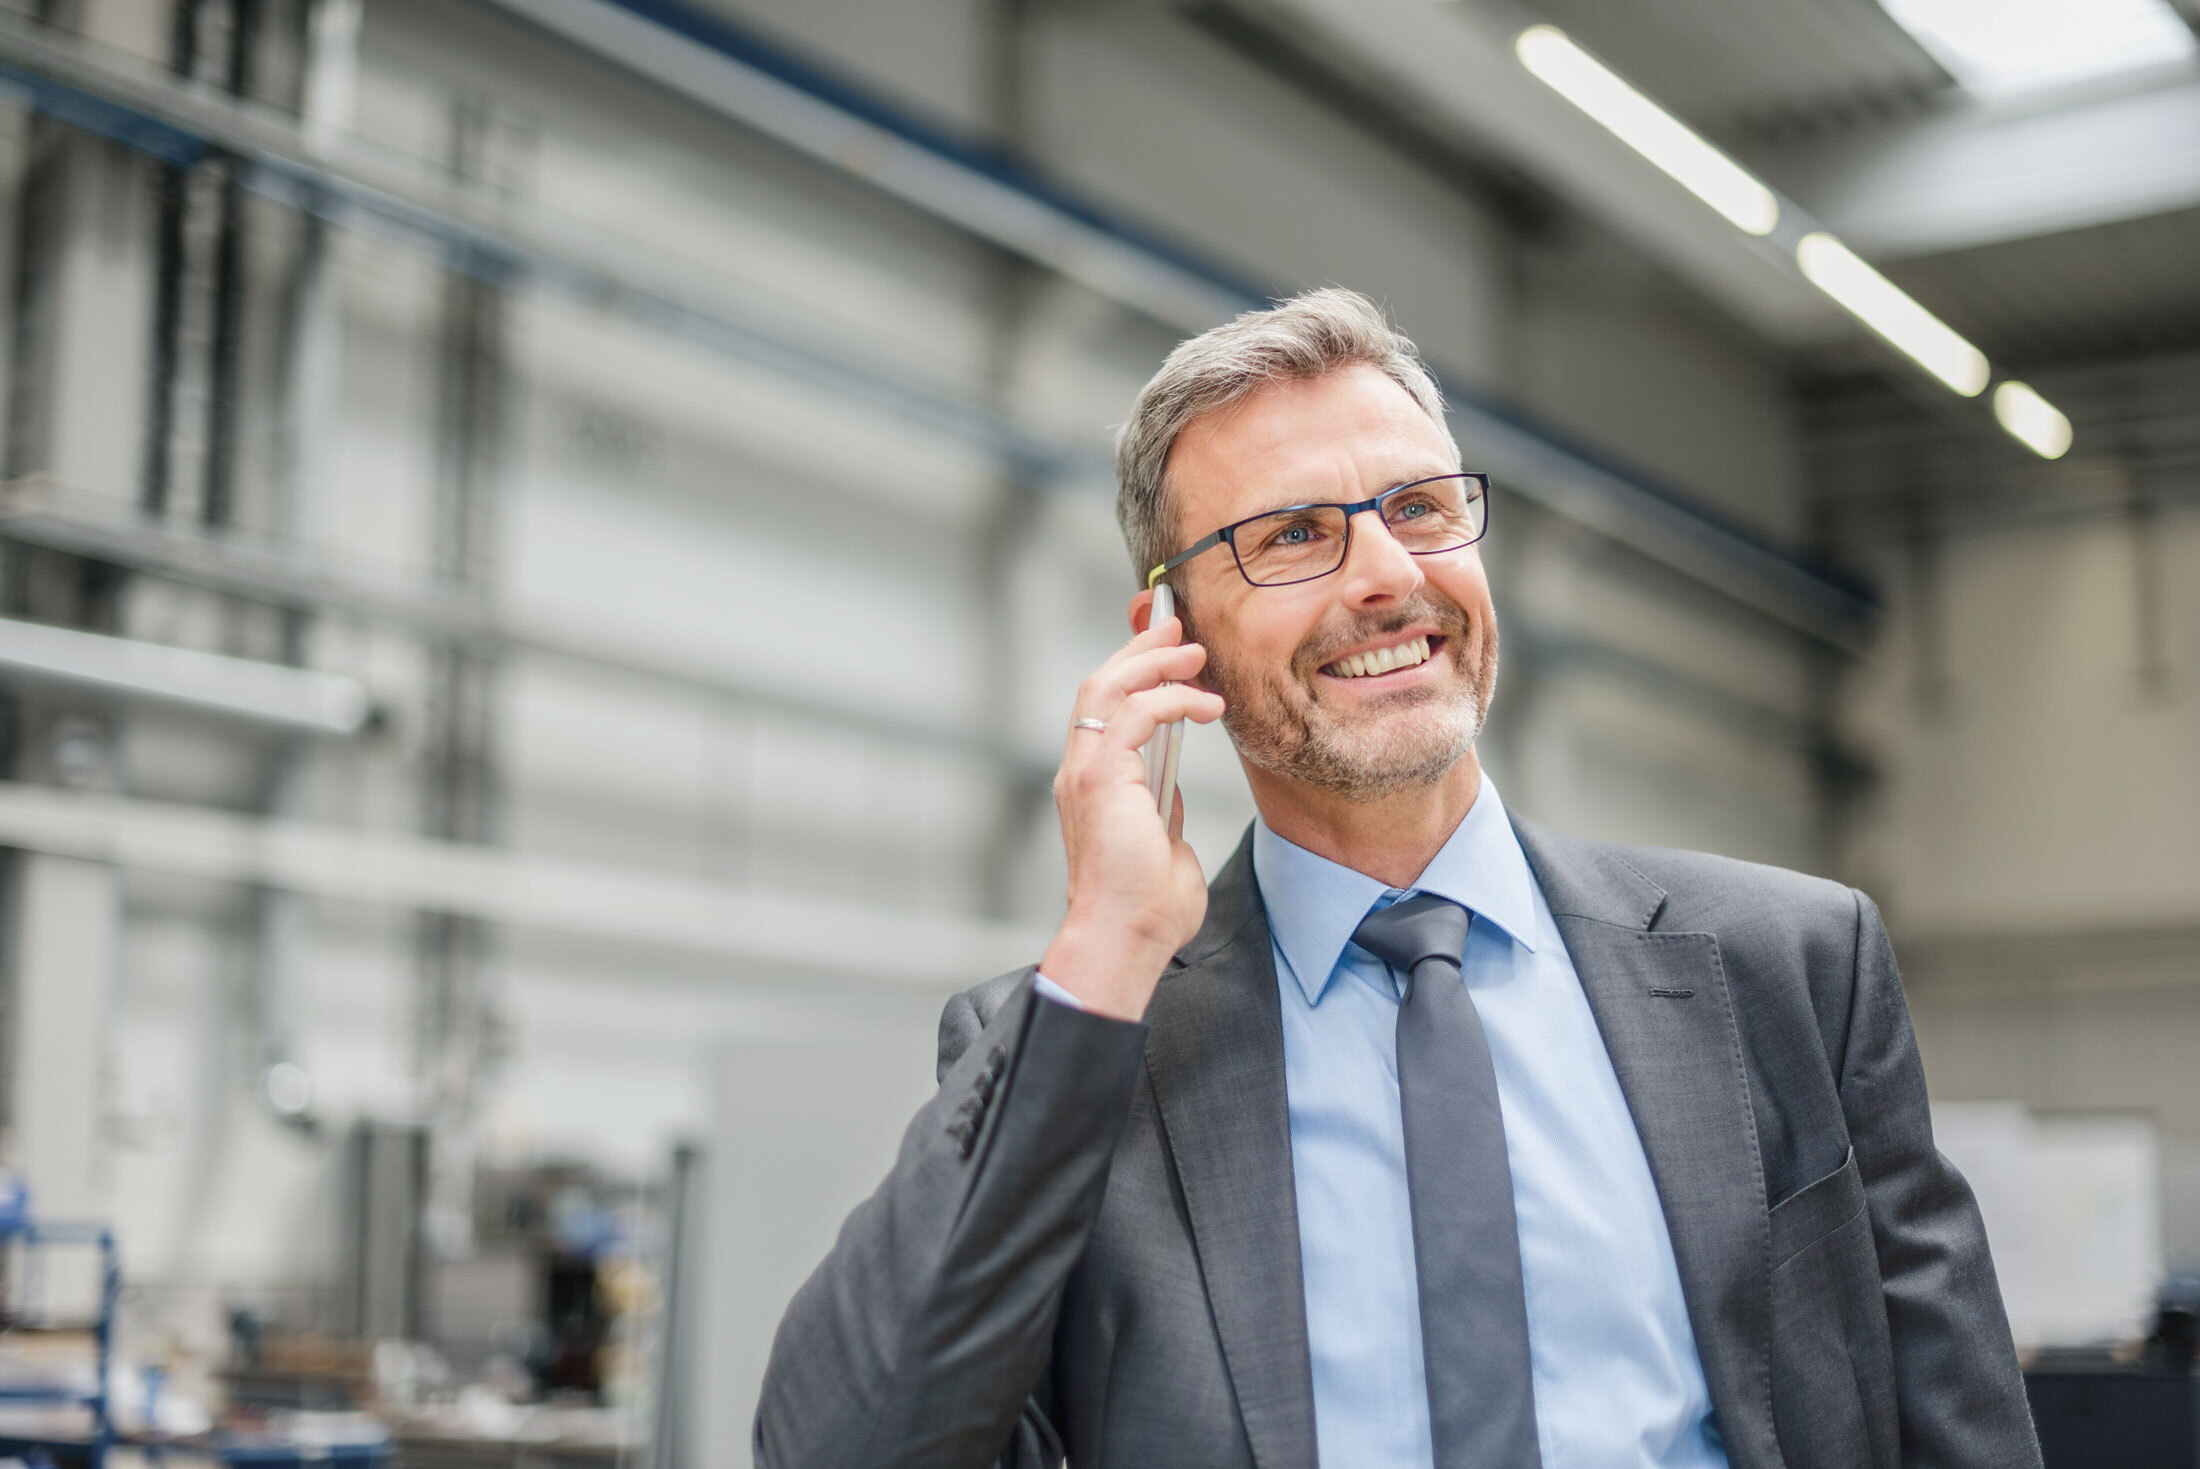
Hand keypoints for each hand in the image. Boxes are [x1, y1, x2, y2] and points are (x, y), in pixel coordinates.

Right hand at [1039, 612, 1225, 1019]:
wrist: (1125, 938)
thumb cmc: (1144, 909)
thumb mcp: (1163, 845)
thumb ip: (1161, 812)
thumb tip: (1170, 790)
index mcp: (1092, 784)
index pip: (1105, 708)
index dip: (1134, 670)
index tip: (1170, 650)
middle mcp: (1080, 770)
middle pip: (1101, 683)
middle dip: (1142, 650)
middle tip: (1180, 631)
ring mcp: (1085, 772)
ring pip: (1107, 686)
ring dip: (1154, 662)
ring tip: (1193, 654)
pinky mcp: (1101, 778)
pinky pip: (1133, 714)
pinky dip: (1170, 698)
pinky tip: (1203, 704)